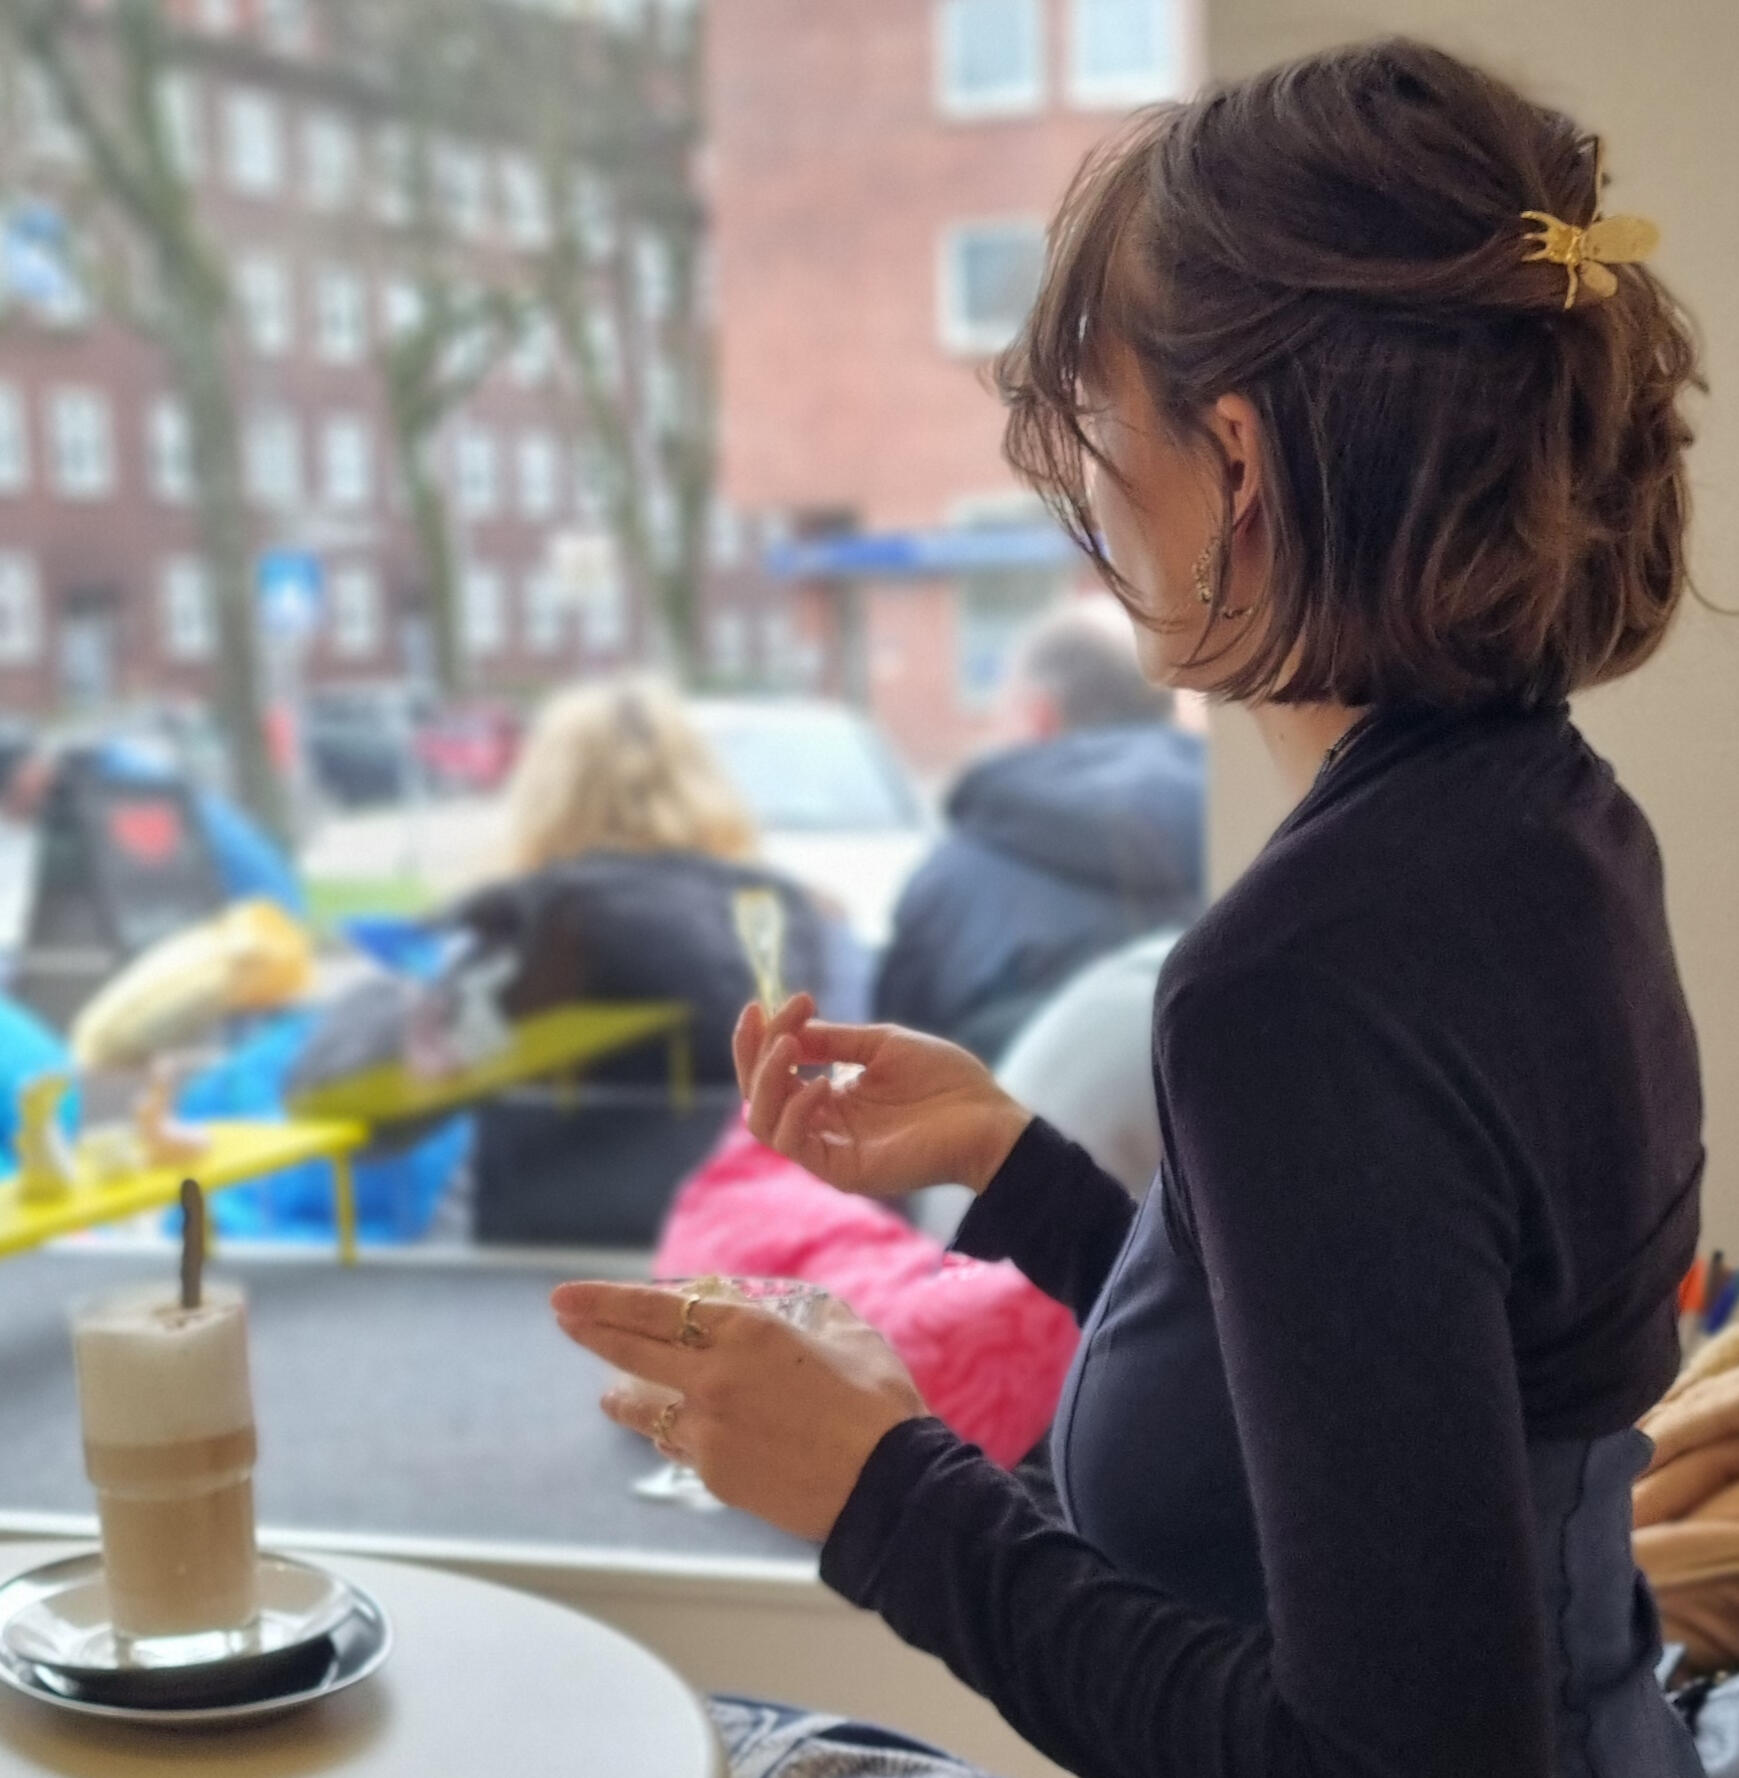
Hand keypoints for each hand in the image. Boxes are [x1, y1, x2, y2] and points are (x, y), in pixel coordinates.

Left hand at [552, 1281, 925, 1543]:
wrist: (888, 1484)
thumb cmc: (876, 1402)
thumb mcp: (844, 1331)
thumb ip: (804, 1313)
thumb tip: (783, 1310)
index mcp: (744, 1331)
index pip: (653, 1310)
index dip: (603, 1300)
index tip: (567, 1294)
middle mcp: (713, 1378)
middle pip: (632, 1352)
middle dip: (590, 1332)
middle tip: (563, 1317)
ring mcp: (708, 1431)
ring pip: (644, 1407)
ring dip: (622, 1395)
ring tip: (609, 1392)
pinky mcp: (715, 1474)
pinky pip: (678, 1444)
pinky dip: (670, 1431)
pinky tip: (669, 1430)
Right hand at [733, 994, 1030, 1199]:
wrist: (988, 1118)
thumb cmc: (945, 1080)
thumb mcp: (881, 1045)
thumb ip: (832, 1040)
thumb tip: (784, 1031)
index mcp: (830, 1096)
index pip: (774, 1072)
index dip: (763, 1037)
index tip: (780, 1001)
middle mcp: (822, 1124)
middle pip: (758, 1096)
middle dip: (754, 1053)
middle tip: (771, 1019)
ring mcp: (830, 1149)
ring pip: (765, 1122)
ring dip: (768, 1079)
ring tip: (790, 1046)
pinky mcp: (842, 1170)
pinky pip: (795, 1145)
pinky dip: (797, 1111)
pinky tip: (823, 1084)